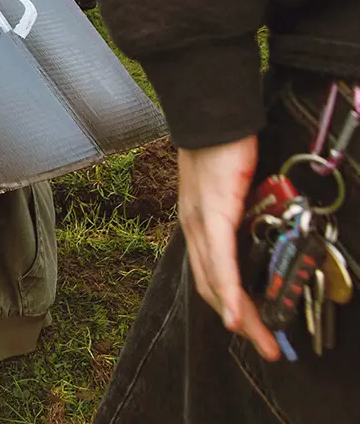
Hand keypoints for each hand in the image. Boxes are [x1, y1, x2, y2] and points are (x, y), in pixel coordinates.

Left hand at [177, 137, 280, 361]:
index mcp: (199, 225)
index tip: (251, 331)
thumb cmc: (224, 148)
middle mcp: (194, 228)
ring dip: (238, 314)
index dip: (229, 306)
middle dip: (240, 321)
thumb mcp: (236, 191)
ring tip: (259, 339)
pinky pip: (218, 258)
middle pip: (212, 287)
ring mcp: (199, 221)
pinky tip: (235, 310)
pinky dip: (226, 288)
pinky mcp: (211, 211)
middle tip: (265, 347)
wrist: (212, 115)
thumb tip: (268, 231)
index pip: (211, 276)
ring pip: (215, 280)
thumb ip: (246, 215)